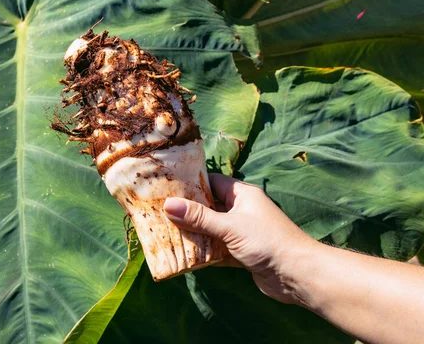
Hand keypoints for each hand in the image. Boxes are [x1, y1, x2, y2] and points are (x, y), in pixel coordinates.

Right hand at [163, 174, 316, 304]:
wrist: (298, 275)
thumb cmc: (267, 242)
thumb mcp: (229, 226)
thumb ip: (199, 217)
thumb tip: (168, 205)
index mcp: (242, 195)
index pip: (211, 182)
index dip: (191, 184)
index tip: (166, 187)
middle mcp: (241, 210)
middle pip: (208, 207)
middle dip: (187, 212)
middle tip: (159, 212)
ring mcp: (241, 232)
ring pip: (211, 229)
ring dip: (194, 233)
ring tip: (166, 233)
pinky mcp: (241, 253)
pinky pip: (216, 248)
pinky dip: (203, 252)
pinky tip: (184, 255)